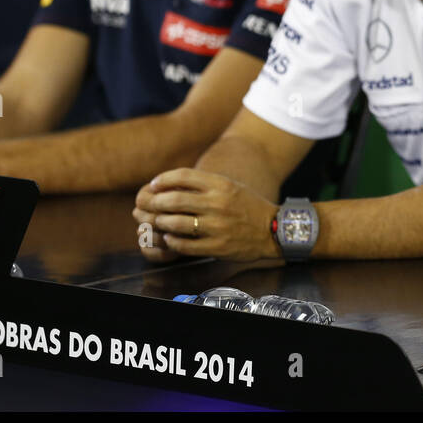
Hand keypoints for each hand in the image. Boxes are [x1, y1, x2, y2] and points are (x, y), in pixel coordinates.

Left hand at [133, 168, 282, 260]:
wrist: (273, 230)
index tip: (153, 185)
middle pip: (175, 199)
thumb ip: (204, 184)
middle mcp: (218, 203)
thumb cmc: (247, 206)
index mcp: (221, 185)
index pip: (183, 176)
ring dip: (162, 222)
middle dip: (156, 202)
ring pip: (177, 223)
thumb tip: (171, 184)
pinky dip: (172, 241)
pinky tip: (170, 238)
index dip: (163, 180)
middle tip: (149, 205)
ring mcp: (217, 226)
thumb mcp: (230, 186)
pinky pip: (185, 245)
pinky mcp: (217, 246)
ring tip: (158, 221)